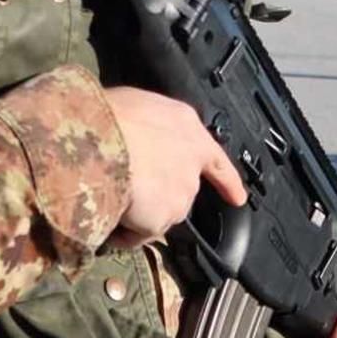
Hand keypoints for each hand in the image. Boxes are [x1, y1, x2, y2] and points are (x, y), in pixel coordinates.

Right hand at [103, 86, 246, 243]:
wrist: (99, 142)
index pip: (216, 159)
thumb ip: (147, 125)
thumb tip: (134, 136)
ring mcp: (181, 193)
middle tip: (126, 186)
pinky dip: (125, 231)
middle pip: (180, 189)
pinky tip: (108, 213)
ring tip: (109, 194)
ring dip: (140, 212)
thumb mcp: (135, 104)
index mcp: (186, 127)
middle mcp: (191, 162)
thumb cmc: (108, 116)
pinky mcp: (164, 219)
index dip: (227, 181)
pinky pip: (140, 233)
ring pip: (160, 213)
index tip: (238, 198)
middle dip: (158, 194)